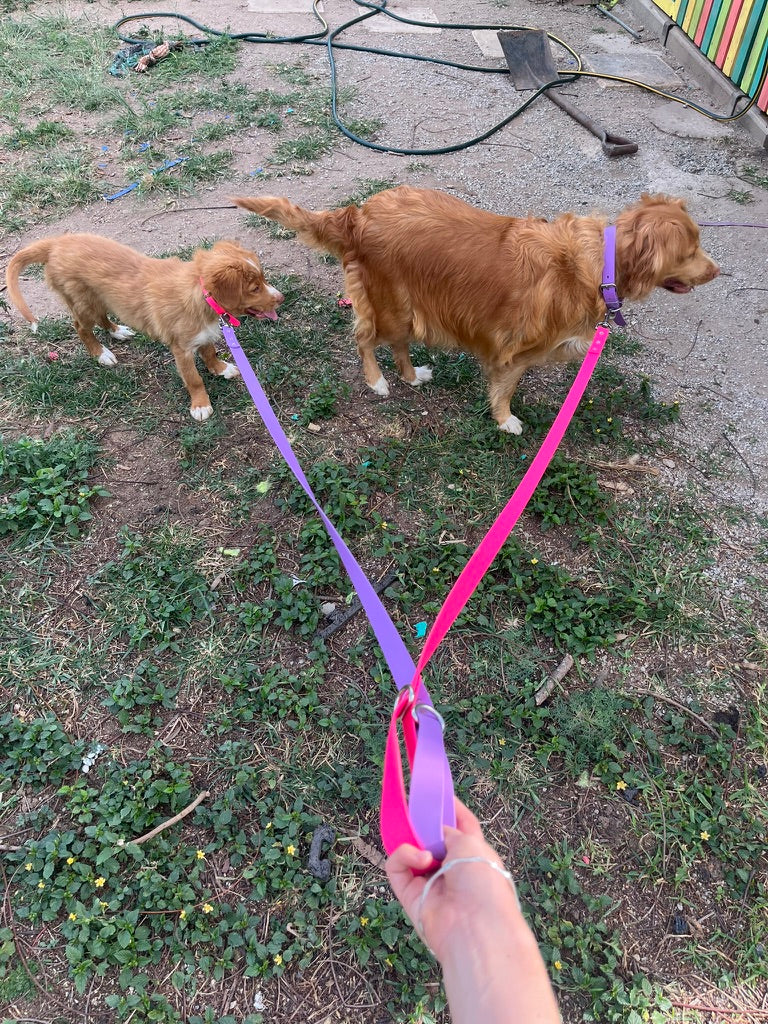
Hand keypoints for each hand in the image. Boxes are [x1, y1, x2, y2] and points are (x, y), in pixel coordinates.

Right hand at [385, 797, 518, 961]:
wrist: (477, 927)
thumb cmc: (483, 881)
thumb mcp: (471, 842)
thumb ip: (448, 830)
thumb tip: (433, 832)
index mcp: (474, 853)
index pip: (461, 825)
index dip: (450, 808)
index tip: (436, 792)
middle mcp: (452, 868)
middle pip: (430, 838)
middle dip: (423, 824)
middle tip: (416, 809)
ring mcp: (429, 882)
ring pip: (410, 851)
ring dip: (413, 842)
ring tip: (422, 843)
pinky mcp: (410, 895)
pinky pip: (396, 868)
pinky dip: (403, 857)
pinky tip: (419, 859)